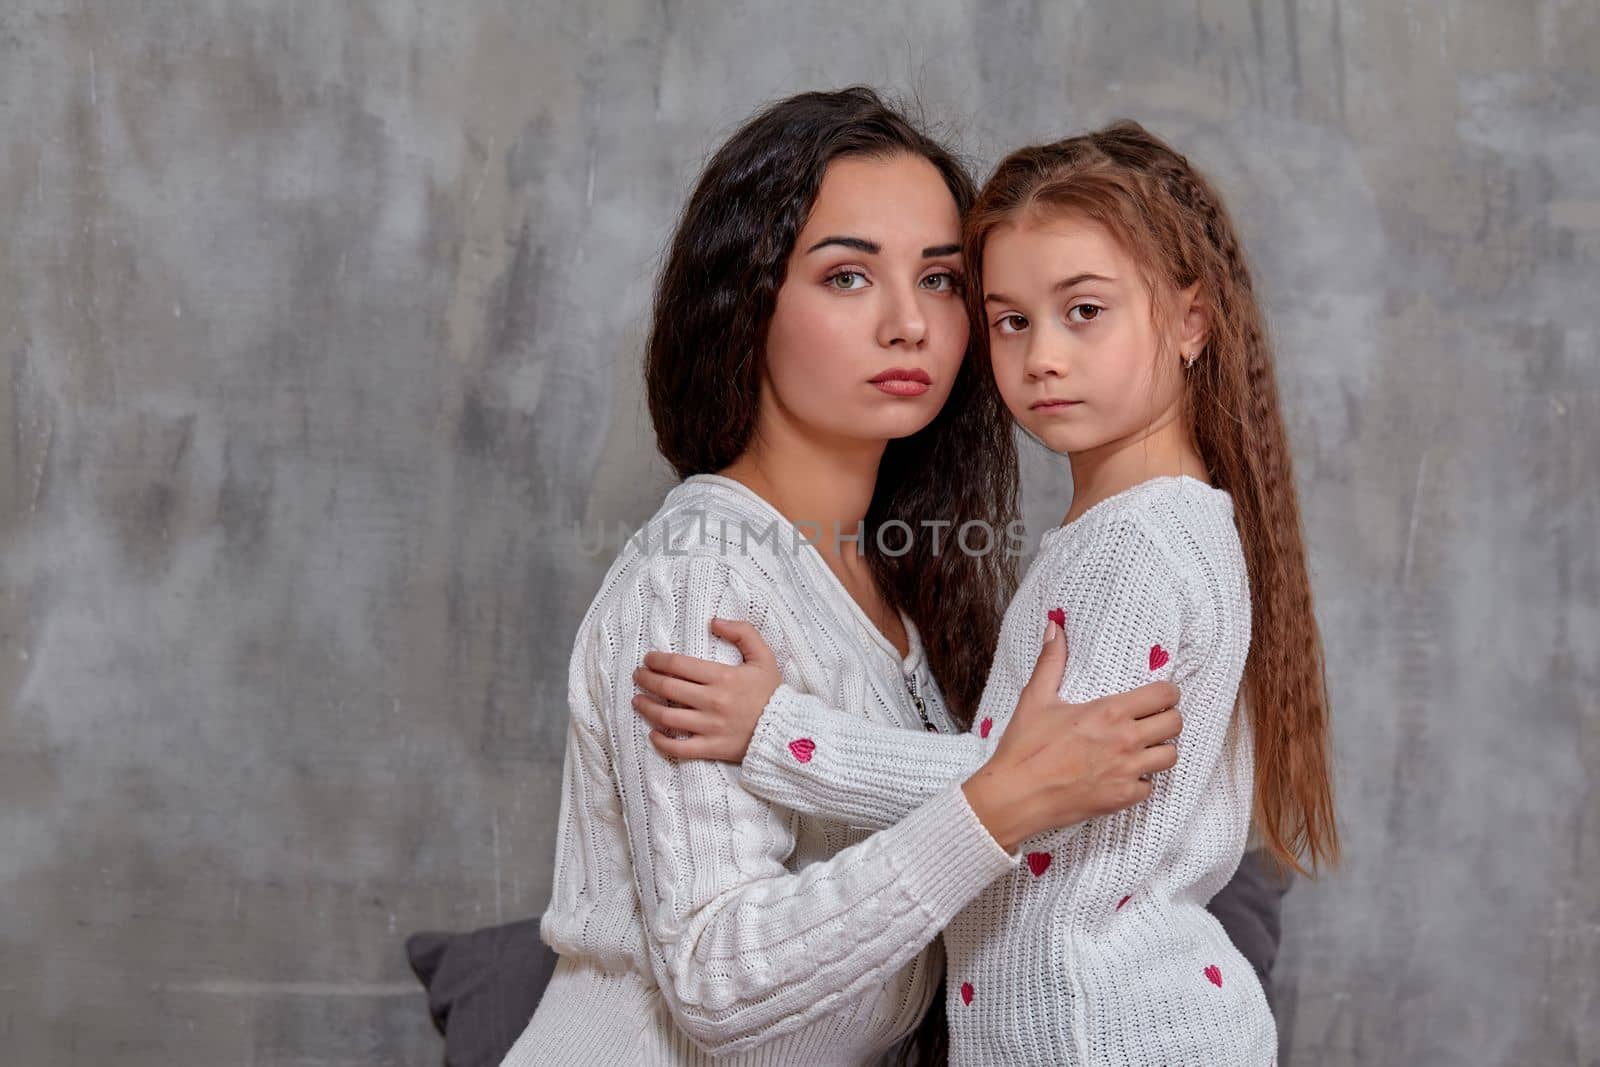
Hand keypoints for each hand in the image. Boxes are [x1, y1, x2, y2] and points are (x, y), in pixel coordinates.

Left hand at [631, 619, 779, 761]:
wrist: (788, 730)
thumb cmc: (773, 693)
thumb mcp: (764, 656)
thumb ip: (742, 632)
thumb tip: (714, 622)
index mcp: (723, 677)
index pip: (678, 665)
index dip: (657, 660)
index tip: (648, 659)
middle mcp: (712, 701)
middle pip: (667, 688)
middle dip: (646, 679)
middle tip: (639, 675)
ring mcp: (710, 727)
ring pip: (666, 717)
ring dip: (646, 708)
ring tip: (637, 700)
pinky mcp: (711, 748)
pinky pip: (679, 747)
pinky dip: (662, 742)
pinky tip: (653, 734)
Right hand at [962, 620, 1182, 851]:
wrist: (1016, 796)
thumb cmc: (1025, 747)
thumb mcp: (1036, 698)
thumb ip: (1051, 661)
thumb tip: (1055, 627)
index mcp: (1109, 712)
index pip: (1164, 695)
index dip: (1166, 692)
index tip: (1158, 694)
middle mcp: (1125, 741)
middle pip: (1175, 724)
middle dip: (1168, 718)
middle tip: (1152, 719)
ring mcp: (1127, 772)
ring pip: (1170, 756)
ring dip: (1160, 749)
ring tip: (1142, 746)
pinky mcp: (1122, 799)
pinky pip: (1150, 787)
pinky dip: (1141, 780)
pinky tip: (1123, 774)